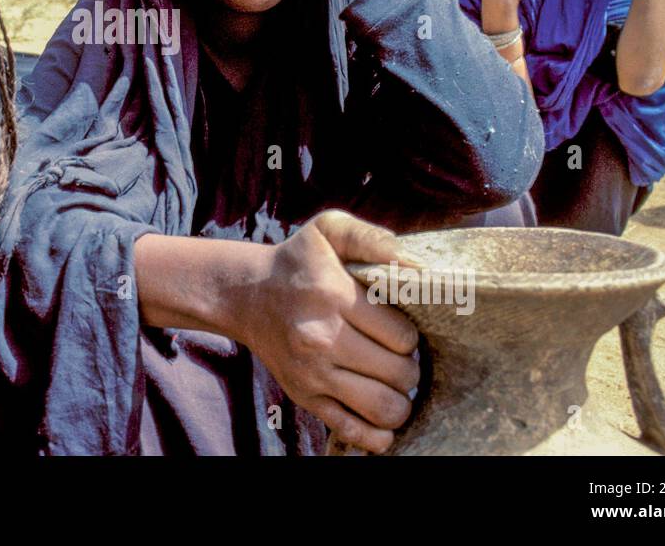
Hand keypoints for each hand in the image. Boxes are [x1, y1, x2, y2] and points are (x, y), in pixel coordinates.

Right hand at [240, 210, 420, 453]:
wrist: (245, 295)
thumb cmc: (299, 261)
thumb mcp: (330, 230)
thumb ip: (374, 239)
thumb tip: (418, 268)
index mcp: (332, 296)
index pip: (402, 335)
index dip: (408, 334)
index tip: (395, 326)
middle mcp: (320, 338)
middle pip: (400, 373)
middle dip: (408, 366)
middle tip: (395, 355)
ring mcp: (311, 373)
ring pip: (385, 408)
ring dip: (400, 399)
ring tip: (390, 381)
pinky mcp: (304, 397)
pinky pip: (355, 431)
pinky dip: (379, 435)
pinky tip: (383, 419)